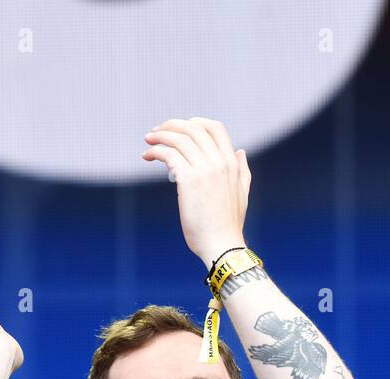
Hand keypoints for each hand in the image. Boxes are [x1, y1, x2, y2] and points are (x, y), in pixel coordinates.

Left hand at [142, 117, 250, 269]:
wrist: (222, 245)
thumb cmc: (228, 225)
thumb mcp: (242, 193)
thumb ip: (242, 170)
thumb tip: (240, 151)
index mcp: (232, 163)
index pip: (215, 128)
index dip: (195, 122)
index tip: (180, 129)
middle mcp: (219, 162)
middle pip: (193, 128)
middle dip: (172, 125)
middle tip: (157, 132)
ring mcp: (204, 170)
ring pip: (179, 139)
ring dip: (160, 135)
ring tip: (148, 140)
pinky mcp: (189, 181)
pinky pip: (169, 155)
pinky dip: (156, 151)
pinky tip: (148, 157)